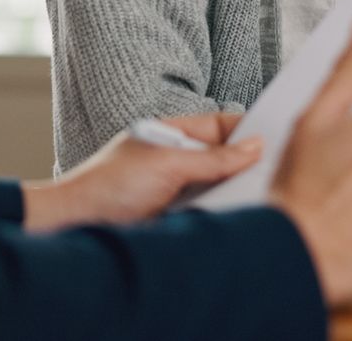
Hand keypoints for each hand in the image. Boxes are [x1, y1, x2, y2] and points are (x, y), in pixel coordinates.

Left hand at [21, 112, 262, 231]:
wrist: (72, 225)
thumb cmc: (107, 186)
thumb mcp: (167, 165)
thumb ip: (213, 158)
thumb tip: (254, 147)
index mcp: (174, 135)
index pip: (223, 126)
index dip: (249, 131)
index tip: (279, 139)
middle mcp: (177, 162)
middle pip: (225, 160)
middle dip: (247, 167)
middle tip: (276, 175)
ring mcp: (175, 192)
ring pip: (219, 190)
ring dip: (234, 197)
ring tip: (259, 200)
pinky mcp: (174, 220)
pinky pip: (207, 216)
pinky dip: (221, 219)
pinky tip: (235, 223)